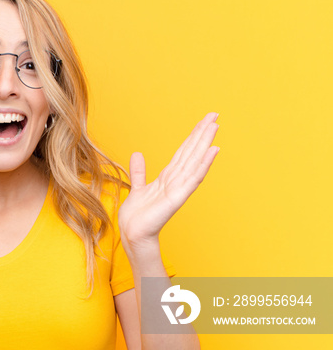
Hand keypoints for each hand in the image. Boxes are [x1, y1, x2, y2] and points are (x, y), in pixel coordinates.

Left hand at [118, 113, 219, 247]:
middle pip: (192, 152)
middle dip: (202, 134)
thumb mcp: (137, 188)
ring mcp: (179, 189)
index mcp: (168, 177)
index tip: (204, 120)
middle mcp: (176, 180)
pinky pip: (192, 178)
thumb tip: (137, 153)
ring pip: (194, 161)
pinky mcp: (177, 198)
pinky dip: (203, 165)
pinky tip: (212, 151)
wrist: (133, 233)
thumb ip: (139, 172)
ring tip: (215, 126)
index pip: (184, 152)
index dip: (193, 136)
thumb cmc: (138, 216)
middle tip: (214, 115)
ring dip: (205, 144)